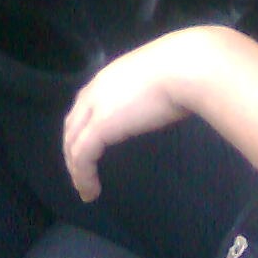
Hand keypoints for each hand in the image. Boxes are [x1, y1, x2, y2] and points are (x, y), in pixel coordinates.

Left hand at [63, 45, 188, 202]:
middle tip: (82, 173)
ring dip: (77, 170)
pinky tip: (91, 190)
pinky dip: (83, 176)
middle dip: (73, 151)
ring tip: (86, 190)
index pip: (83, 105)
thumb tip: (163, 99)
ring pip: (73, 144)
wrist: (185, 67)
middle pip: (72, 125)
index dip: (82, 128)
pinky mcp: (101, 126)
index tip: (89, 148)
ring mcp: (96, 107)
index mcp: (109, 77)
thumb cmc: (182, 69)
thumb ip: (149, 89)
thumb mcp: (158, 78)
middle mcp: (96, 90)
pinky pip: (82, 156)